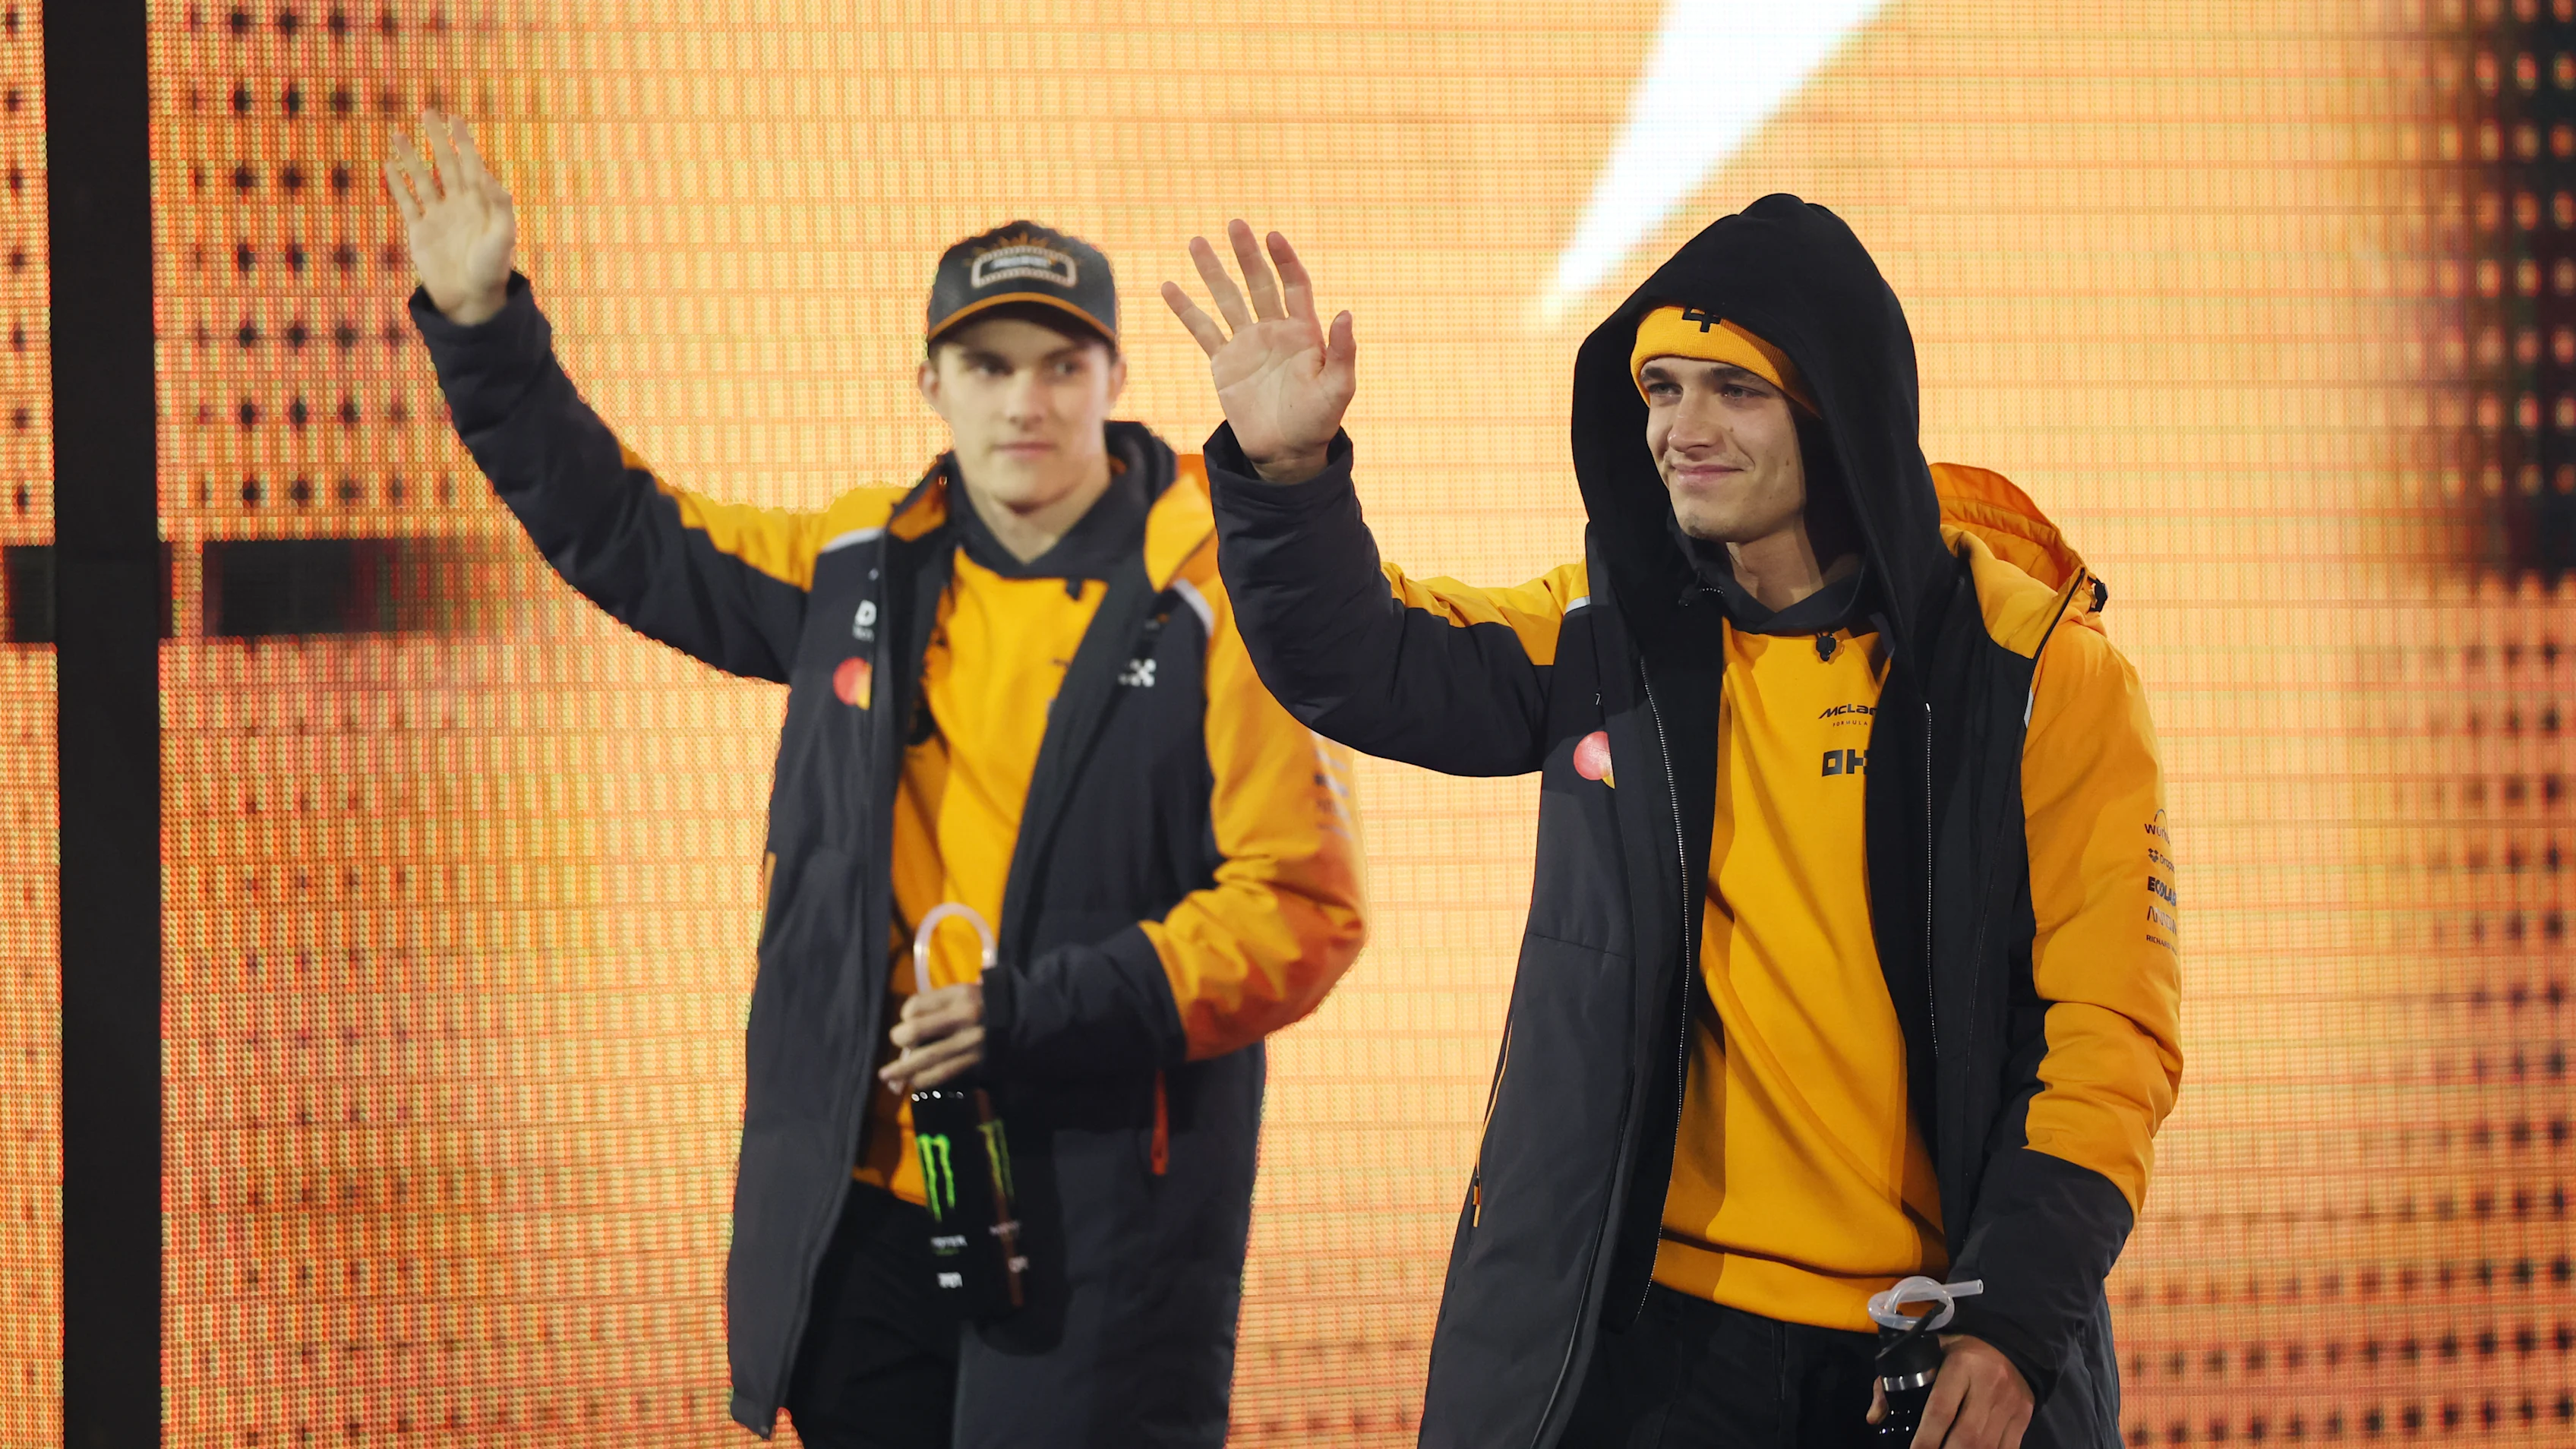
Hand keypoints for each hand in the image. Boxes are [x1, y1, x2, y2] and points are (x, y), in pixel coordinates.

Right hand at [384, 111, 514, 325]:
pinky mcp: (419, 231)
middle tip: (427, 111)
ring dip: (410, 155)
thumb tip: (490, 175)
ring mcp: (437, 216)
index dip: (463, 140)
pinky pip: (406, 201)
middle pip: (445, 163)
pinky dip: (397, 183)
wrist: (470, 300)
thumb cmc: (492, 271)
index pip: (471, 163)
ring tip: (397, 132)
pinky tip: (388, 165)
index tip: (455, 117)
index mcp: (480, 203)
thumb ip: (500, 207)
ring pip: (421, 177)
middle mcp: (458, 204)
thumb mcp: (503, 238)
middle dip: (436, 138)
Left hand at [879, 982, 985, 1094]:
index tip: (909, 1018)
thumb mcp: (965, 991)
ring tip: (887, 1077)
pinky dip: (925, 1079)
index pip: (916, 1005)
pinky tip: (914, 1082)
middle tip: (897, 1042)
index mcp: (959, 994)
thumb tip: (907, 1023)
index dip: (906, 1014)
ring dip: (903, 1070)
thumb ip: (938, 1003)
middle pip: (916, 1030)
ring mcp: (969, 1041)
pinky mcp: (975, 1061)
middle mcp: (963, 1017)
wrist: (1024, 1021)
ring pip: (927, 1058)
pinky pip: (944, 1073)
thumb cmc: (987, 1003)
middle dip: (900, 1039)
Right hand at [1160, 221, 1354, 483]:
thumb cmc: (1319, 421)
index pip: (1294, 285)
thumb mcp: (1338, 388)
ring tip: (1196, 242)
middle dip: (1247, 254)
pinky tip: (1169, 287)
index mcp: (1304, 331)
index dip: (1284, 260)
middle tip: (1235, 224)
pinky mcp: (1224, 363)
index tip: (1272, 236)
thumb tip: (1346, 312)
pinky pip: (1202, 330)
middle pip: (1259, 283)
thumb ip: (1343, 352)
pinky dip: (1185, 310)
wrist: (1286, 452)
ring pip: (1227, 299)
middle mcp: (1274, 330)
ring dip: (1212, 271)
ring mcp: (1247, 344)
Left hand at [1867, 1335, 2031, 1448]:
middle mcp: (1988, 1385)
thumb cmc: (1961, 1351)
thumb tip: (1875, 1417)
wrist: (2011, 1343)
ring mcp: (2009, 1403)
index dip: (1926, 1439)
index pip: (1941, 1409)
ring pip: (1987, 1446)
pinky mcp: (2023, 1416)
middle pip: (1967, 1436)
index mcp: (1961, 1365)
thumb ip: (1897, 1380)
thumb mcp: (1929, 1353)